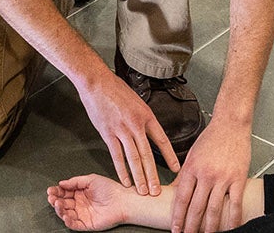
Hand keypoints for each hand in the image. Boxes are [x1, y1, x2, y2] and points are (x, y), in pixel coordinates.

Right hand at [48, 174, 136, 231]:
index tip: (50, 190)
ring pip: (66, 214)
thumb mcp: (91, 179)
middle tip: (51, 198)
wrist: (123, 201)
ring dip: (59, 210)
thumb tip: (61, 183)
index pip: (64, 193)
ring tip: (58, 204)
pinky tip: (65, 216)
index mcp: (80, 193)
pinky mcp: (87, 224)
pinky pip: (74, 225)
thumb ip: (75, 181)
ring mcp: (82, 214)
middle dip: (55, 200)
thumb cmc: (111, 189)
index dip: (56, 192)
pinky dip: (68, 222)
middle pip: (62, 203)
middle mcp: (80, 204)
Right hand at [78, 70, 179, 195]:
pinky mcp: (108, 133)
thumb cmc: (115, 89)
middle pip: (148, 154)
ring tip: (143, 191)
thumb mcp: (136, 101)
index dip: (170, 156)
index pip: (162, 140)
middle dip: (153, 175)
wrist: (97, 82)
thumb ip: (142, 118)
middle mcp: (136, 125)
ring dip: (139, 177)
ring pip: (133, 158)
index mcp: (146, 116)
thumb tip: (148, 132)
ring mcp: (122, 130)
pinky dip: (121, 170)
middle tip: (157, 191)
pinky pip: (116, 155)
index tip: (176, 169)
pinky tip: (125, 180)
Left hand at [169, 118, 250, 232]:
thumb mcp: (191, 155)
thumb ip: (183, 175)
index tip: (175, 229)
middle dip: (190, 226)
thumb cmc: (211, 138)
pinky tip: (231, 228)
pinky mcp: (238, 178)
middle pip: (196, 207)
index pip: (181, 198)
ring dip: (209, 227)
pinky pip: (236, 203)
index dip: (177, 217)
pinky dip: (233, 218)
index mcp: (191, 169)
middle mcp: (206, 175)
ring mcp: (222, 178)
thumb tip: (173, 191)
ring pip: (214, 208)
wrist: (231, 124)